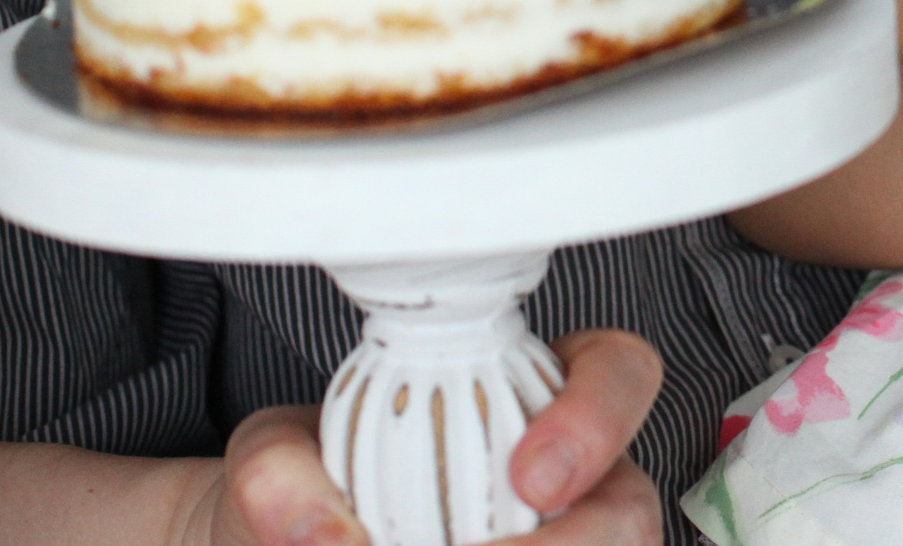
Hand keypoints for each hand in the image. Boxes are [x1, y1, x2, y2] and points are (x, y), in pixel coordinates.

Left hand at [197, 329, 665, 545]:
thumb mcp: (273, 461)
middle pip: (629, 515)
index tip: (531, 475)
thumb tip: (322, 534)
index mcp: (535, 400)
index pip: (620, 373)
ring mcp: (570, 541)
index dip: (596, 419)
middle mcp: (578, 485)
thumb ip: (276, 474)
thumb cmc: (307, 492)